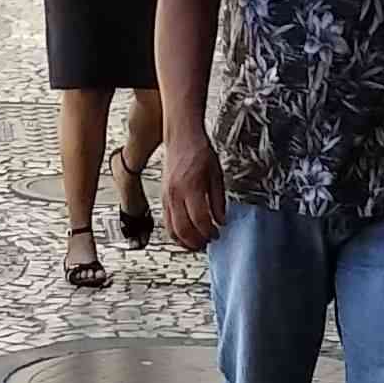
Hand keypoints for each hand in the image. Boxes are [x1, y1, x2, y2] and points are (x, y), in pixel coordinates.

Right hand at [161, 128, 223, 251]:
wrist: (181, 137)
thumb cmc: (198, 150)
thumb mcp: (216, 174)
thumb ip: (218, 200)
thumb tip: (221, 219)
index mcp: (191, 187)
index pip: (199, 219)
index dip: (209, 231)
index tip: (216, 234)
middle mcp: (175, 193)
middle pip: (184, 228)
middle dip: (197, 240)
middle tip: (207, 243)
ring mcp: (166, 196)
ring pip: (172, 229)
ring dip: (184, 241)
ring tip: (196, 244)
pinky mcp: (162, 197)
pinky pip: (166, 222)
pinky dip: (175, 233)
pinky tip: (184, 235)